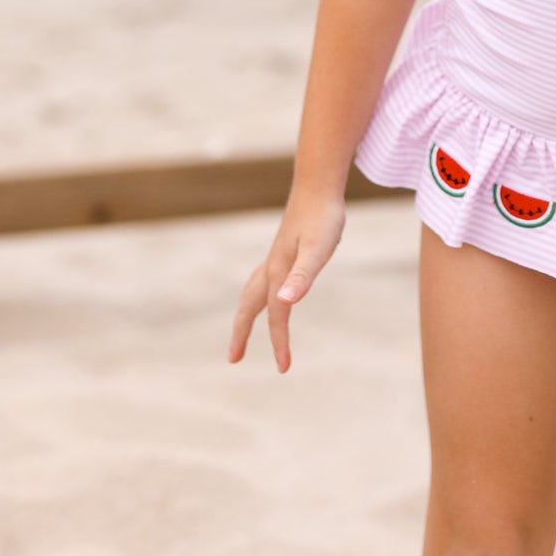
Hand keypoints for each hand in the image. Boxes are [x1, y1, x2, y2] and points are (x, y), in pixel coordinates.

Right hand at [227, 188, 346, 373]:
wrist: (319, 186)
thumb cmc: (323, 218)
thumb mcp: (318, 250)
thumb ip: (302, 276)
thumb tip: (283, 303)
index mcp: (278, 273)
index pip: (276, 316)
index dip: (279, 343)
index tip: (283, 368)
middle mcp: (272, 267)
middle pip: (249, 306)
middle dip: (240, 333)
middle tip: (232, 359)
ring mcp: (275, 257)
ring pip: (252, 292)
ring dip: (245, 314)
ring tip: (243, 330)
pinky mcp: (283, 250)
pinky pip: (264, 281)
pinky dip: (259, 295)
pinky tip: (272, 294)